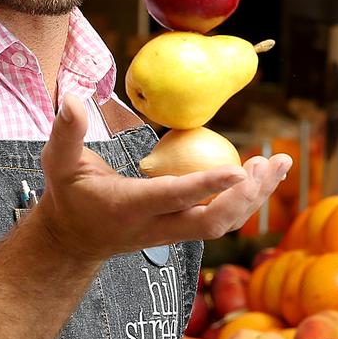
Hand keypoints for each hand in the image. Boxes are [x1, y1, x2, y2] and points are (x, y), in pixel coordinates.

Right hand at [35, 95, 291, 262]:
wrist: (72, 240)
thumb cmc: (68, 194)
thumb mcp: (58, 162)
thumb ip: (66, 132)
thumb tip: (72, 98)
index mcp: (130, 207)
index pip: (174, 197)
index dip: (207, 184)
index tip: (240, 168)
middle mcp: (157, 226)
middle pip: (213, 221)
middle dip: (247, 197)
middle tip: (271, 162)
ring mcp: (171, 232)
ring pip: (223, 223)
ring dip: (255, 197)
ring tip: (279, 164)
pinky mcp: (180, 229)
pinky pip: (220, 218)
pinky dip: (245, 200)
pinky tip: (262, 177)